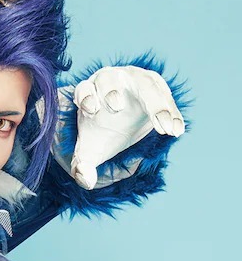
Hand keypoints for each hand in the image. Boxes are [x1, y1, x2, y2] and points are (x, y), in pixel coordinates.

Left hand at [67, 65, 184, 190]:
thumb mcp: (89, 152)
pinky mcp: (154, 84)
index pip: (83, 89)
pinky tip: (177, 131)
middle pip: (110, 80)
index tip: (91, 111)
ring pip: (144, 84)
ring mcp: (133, 78)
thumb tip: (86, 182)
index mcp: (89, 92)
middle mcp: (109, 79)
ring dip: (156, 105)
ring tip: (166, 129)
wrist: (120, 124)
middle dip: (113, 93)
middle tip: (118, 110)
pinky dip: (172, 113)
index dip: (86, 97)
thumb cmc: (100, 134)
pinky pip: (165, 96)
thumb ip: (82, 167)